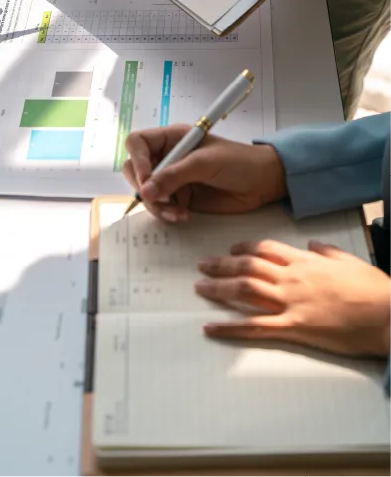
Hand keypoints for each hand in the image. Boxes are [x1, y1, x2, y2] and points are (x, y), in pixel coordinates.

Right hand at [123, 126, 286, 222]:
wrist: (263, 182)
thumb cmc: (238, 162)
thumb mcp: (205, 163)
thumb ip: (174, 175)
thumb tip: (145, 191)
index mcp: (172, 138)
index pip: (138, 143)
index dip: (137, 160)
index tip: (147, 179)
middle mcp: (168, 157)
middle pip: (136, 170)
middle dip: (143, 187)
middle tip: (159, 200)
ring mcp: (173, 179)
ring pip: (146, 192)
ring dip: (156, 205)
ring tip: (176, 213)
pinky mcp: (180, 198)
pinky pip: (161, 206)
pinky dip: (166, 213)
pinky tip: (183, 216)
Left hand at [195, 239, 390, 357]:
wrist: (390, 315)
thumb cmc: (375, 290)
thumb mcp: (351, 262)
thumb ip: (328, 252)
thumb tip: (313, 243)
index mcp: (305, 261)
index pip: (266, 249)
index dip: (244, 247)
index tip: (231, 249)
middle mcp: (292, 278)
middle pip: (248, 266)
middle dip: (222, 264)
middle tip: (202, 265)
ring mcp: (291, 302)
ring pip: (245, 290)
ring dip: (219, 288)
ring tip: (200, 287)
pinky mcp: (294, 327)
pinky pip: (254, 326)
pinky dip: (229, 327)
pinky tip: (210, 327)